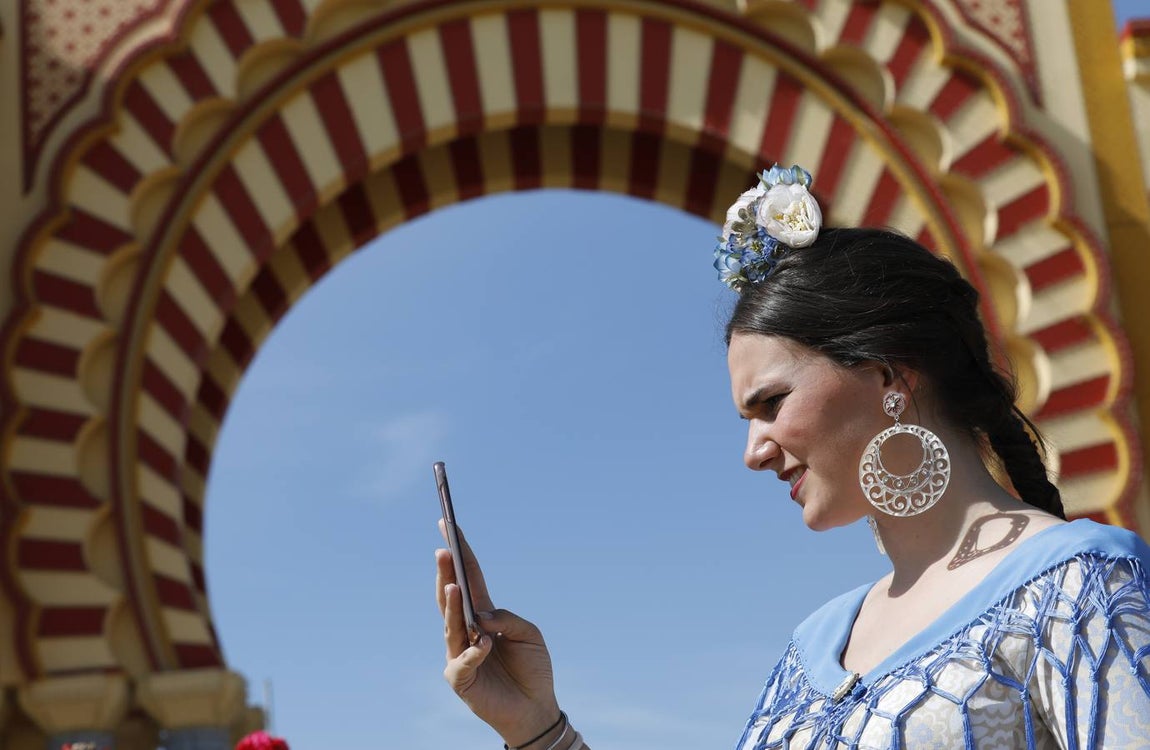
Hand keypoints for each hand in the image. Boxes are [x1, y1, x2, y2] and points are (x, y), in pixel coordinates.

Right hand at [436, 522, 561, 745]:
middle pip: (452, 596)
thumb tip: (481, 618)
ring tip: (453, 585)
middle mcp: (467, 630)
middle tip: (443, 550)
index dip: (459, 551)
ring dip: (452, 605)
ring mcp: (460, 653)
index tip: (447, 523)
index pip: (469, 576)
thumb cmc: (533, 669)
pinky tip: (484, 644)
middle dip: (446, 573)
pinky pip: (462, 661)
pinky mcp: (460, 678)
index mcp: (484, 614)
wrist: (535, 707)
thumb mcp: (529, 635)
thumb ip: (507, 620)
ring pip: (451, 625)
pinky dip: (473, 652)